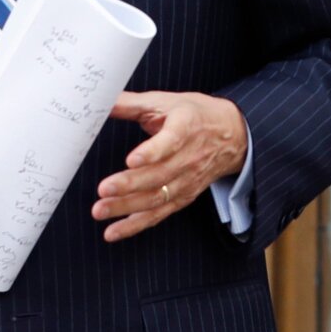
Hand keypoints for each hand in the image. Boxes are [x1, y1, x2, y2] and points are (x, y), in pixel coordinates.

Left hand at [92, 91, 247, 241]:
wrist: (231, 135)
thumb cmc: (193, 115)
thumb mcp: (165, 101)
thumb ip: (131, 103)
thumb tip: (99, 99)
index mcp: (185, 126)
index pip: (171, 141)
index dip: (152, 151)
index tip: (132, 159)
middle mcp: (188, 157)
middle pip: (159, 175)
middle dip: (130, 185)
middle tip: (103, 190)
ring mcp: (186, 181)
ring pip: (156, 197)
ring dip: (127, 207)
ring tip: (100, 210)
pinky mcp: (182, 197)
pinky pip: (158, 214)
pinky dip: (135, 225)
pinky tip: (113, 231)